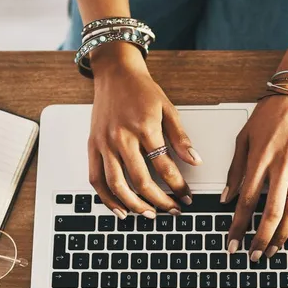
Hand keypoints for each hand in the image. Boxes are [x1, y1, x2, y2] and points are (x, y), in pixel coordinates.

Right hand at [88, 44, 201, 218]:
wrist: (114, 72)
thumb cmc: (141, 89)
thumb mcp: (168, 109)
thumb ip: (181, 137)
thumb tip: (195, 160)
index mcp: (143, 128)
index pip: (164, 166)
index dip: (177, 186)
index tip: (186, 196)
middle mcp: (121, 138)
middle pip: (140, 180)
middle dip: (159, 200)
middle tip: (172, 210)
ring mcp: (103, 143)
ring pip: (116, 185)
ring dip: (134, 205)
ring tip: (149, 214)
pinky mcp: (92, 146)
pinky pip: (96, 179)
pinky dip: (107, 198)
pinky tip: (120, 210)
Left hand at [223, 95, 287, 260]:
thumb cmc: (272, 112)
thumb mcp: (244, 137)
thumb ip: (235, 169)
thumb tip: (226, 197)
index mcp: (260, 159)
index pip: (247, 201)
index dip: (238, 226)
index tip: (232, 242)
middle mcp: (282, 167)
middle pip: (271, 213)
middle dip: (260, 239)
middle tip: (253, 255)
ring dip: (281, 236)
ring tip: (271, 251)